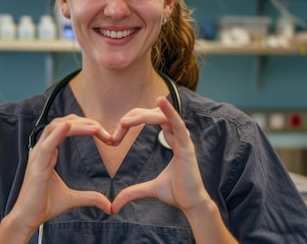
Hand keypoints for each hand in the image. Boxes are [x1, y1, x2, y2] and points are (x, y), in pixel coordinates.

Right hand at [8, 115, 113, 232]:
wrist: (28, 219)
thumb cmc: (44, 206)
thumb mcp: (72, 199)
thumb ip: (90, 197)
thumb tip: (109, 205)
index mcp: (48, 153)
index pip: (65, 128)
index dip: (84, 126)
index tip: (102, 133)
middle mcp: (42, 150)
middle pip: (62, 123)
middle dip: (83, 122)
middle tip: (102, 129)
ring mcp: (38, 156)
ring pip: (55, 128)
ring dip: (77, 125)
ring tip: (95, 128)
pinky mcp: (37, 166)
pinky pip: (47, 144)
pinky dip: (58, 132)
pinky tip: (69, 126)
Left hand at [111, 97, 210, 213]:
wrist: (191, 205)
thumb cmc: (177, 193)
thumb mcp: (150, 189)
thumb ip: (132, 192)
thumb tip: (114, 205)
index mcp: (172, 139)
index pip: (152, 119)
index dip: (134, 121)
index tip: (116, 135)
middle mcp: (178, 136)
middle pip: (155, 114)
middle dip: (134, 117)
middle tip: (118, 127)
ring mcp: (183, 140)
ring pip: (163, 116)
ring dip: (143, 116)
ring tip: (126, 121)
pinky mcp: (186, 147)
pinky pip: (179, 124)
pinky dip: (170, 112)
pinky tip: (161, 100)